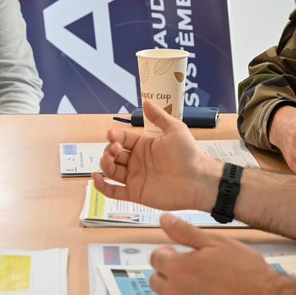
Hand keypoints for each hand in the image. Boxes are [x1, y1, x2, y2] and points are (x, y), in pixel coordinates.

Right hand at [92, 99, 220, 211]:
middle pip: (113, 154)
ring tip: (108, 159)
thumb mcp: (175, 129)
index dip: (115, 136)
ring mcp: (135, 178)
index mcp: (144, 146)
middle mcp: (137, 161)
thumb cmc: (189, 155)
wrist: (198, 180)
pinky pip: (113, 191)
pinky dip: (102, 186)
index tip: (112, 134)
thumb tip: (146, 101)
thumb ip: (159, 116)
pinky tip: (97, 178)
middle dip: (109, 150)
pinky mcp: (135, 193)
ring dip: (105, 164)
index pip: (122, 138)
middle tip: (115, 148)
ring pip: (111, 171)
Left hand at [149, 214, 280, 294]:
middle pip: (156, 281)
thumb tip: (164, 220)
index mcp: (178, 268)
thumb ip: (185, 232)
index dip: (167, 253)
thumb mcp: (216, 242)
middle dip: (167, 273)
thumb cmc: (246, 271)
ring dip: (174, 293)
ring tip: (196, 287)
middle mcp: (176, 293)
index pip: (155, 258)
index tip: (178, 252)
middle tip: (188, 269)